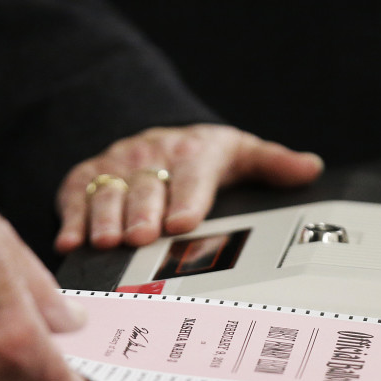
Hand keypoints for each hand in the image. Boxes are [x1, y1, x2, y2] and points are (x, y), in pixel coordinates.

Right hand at [54, 124, 323, 251]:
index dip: (187, 199)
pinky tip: (70, 242)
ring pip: (108, 192)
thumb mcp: (240, 154)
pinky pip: (75, 198)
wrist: (157, 138)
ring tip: (106, 241)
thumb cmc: (202, 157)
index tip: (183, 223)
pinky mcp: (84, 178)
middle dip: (143, 212)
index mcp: (192, 150)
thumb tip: (311, 168)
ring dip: (105, 217)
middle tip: (141, 237)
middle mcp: (150, 155)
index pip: (192, 174)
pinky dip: (71, 220)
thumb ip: (273, 164)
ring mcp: (115, 167)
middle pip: (147, 186)